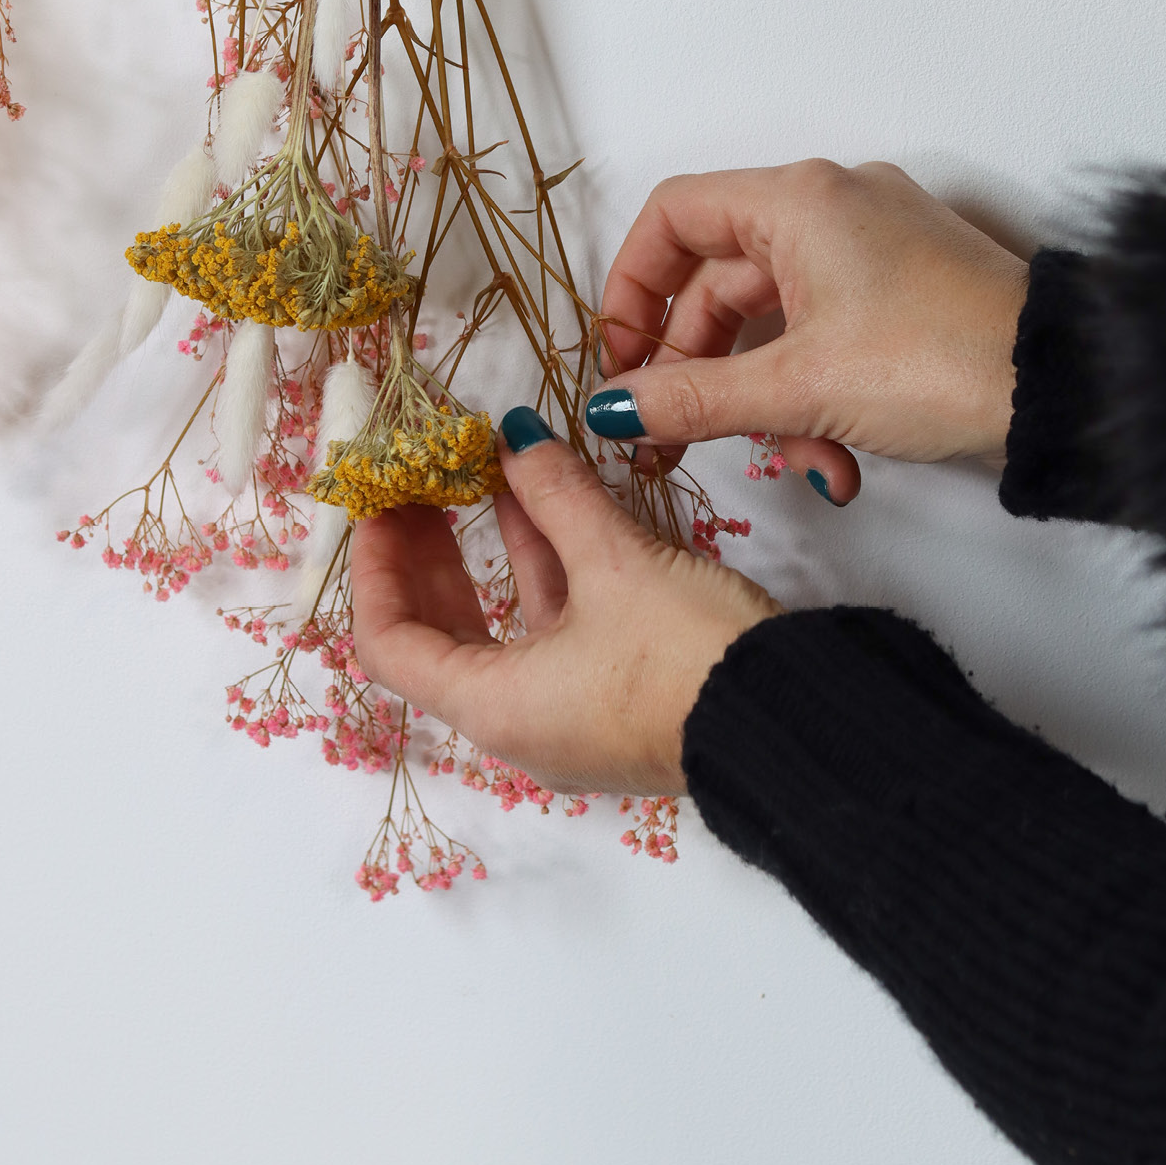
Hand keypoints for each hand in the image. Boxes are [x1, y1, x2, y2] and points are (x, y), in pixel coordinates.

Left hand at [350, 421, 780, 794]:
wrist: (790, 726)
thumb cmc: (688, 659)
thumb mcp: (616, 563)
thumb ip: (557, 496)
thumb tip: (516, 438)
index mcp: (495, 706)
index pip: (390, 642)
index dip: (375, 569)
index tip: (380, 506)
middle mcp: (521, 722)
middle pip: (441, 637)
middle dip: (429, 556)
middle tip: (422, 486)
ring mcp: (571, 716)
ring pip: (508, 627)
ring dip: (495, 552)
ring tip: (488, 474)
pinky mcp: (618, 701)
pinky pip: (557, 632)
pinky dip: (546, 572)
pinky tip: (555, 509)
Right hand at [592, 159, 1029, 502]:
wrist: (1063, 387)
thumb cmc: (940, 359)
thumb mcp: (799, 387)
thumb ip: (693, 398)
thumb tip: (616, 409)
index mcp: (800, 199)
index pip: (676, 215)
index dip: (633, 286)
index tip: (622, 359)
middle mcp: (834, 206)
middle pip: (722, 278)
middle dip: (698, 367)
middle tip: (671, 436)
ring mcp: (874, 247)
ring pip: (778, 320)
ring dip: (766, 400)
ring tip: (790, 463)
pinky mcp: (905, 291)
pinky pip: (827, 335)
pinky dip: (816, 394)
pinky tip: (836, 462)